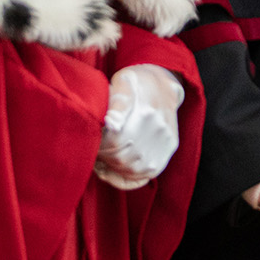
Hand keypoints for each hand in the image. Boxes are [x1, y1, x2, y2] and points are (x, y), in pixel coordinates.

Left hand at [95, 63, 184, 189]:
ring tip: (102, 158)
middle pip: (123, 159)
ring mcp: (165, 142)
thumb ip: (116, 102)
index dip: (98, 145)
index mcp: (144, 112)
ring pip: (134, 170)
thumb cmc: (136, 82)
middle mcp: (158, 130)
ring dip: (113, 168)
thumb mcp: (123, 82)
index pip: (114, 142)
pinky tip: (113, 169)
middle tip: (93, 148)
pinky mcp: (169, 148)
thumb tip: (111, 124)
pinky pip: (146, 175)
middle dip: (103, 157)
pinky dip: (126, 177)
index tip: (90, 139)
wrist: (163, 82)